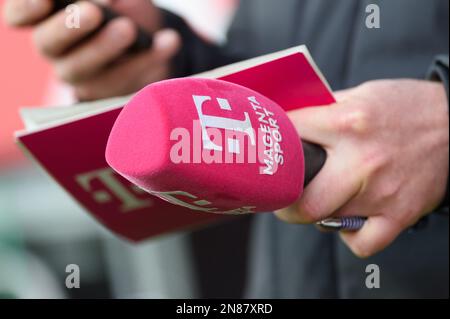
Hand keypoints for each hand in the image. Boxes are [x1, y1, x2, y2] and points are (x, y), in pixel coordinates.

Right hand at [3, 0, 180, 99]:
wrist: (146, 36)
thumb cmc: (119, 6)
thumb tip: (110, 1)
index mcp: (47, 19)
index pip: (20, 16)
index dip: (26, 8)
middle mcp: (57, 49)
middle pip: (49, 44)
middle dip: (70, 28)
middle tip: (93, 12)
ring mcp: (83, 74)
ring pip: (85, 69)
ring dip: (107, 48)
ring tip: (130, 29)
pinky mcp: (111, 91)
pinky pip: (127, 80)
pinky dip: (152, 58)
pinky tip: (169, 40)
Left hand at [276, 79, 448, 257]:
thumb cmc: (404, 107)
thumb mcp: (360, 95)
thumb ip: (323, 112)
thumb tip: (287, 125)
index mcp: (347, 123)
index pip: (289, 138)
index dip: (274, 145)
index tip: (271, 153)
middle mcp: (361, 160)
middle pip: (302, 201)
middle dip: (285, 203)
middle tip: (285, 198)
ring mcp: (380, 191)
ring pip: (326, 221)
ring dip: (317, 214)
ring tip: (323, 199)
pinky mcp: (399, 213)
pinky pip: (361, 243)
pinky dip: (350, 236)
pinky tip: (349, 221)